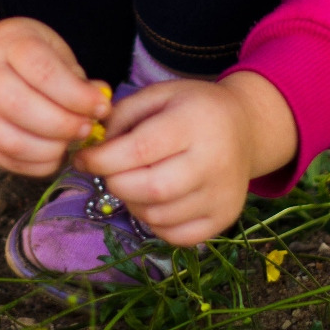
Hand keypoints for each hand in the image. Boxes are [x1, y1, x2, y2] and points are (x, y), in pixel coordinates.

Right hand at [0, 0, 109, 177]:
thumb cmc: (17, 53)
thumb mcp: (47, 46)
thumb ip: (73, 74)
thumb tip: (100, 100)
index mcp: (8, 44)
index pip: (42, 71)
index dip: (76, 95)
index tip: (101, 107)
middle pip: (20, 106)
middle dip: (62, 124)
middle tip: (87, 129)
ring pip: (9, 139)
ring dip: (48, 149)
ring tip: (70, 144)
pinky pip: (4, 159)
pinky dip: (34, 164)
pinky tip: (54, 155)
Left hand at [76, 71, 297, 245]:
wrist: (246, 127)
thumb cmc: (193, 107)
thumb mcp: (159, 94)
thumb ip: (123, 115)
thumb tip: (95, 148)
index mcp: (195, 123)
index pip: (140, 150)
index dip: (103, 159)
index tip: (83, 158)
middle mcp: (214, 162)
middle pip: (150, 188)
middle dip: (116, 183)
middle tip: (109, 172)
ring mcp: (222, 195)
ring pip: (158, 216)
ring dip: (133, 203)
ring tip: (134, 181)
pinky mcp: (225, 219)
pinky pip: (176, 236)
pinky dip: (155, 223)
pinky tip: (155, 200)